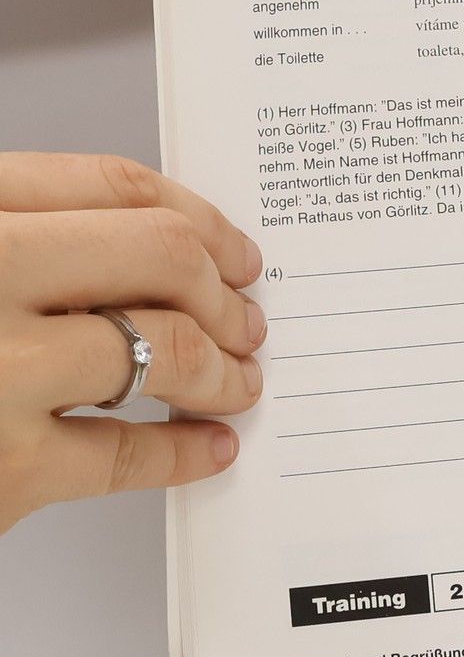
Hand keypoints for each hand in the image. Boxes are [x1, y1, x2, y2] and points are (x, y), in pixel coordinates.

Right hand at [0, 154, 265, 533]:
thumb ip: (14, 240)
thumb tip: (146, 252)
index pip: (107, 185)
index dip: (194, 216)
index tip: (230, 247)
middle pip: (158, 256)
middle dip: (222, 290)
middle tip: (247, 317)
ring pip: (164, 347)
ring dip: (223, 368)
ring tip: (238, 381)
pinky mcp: (5, 471)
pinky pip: (127, 453)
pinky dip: (183, 451)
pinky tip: (206, 446)